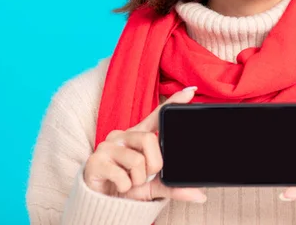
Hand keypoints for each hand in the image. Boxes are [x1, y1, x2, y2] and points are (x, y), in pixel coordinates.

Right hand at [83, 86, 206, 202]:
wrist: (102, 203)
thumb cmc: (127, 186)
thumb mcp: (153, 187)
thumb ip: (174, 188)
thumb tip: (199, 196)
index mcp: (138, 135)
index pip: (157, 116)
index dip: (173, 102)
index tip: (191, 92)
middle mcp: (123, 135)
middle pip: (150, 140)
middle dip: (153, 165)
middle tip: (145, 175)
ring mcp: (108, 146)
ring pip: (137, 160)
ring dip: (138, 179)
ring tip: (130, 181)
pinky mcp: (95, 161)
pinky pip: (121, 176)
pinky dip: (125, 187)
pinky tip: (119, 186)